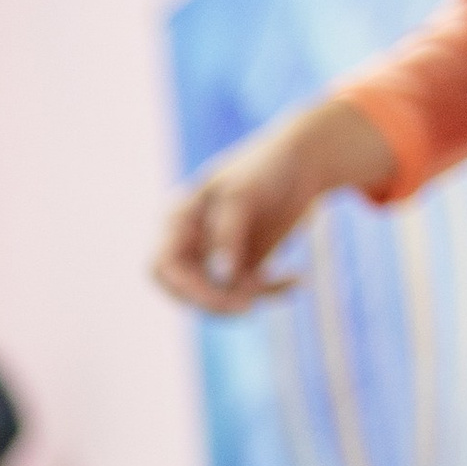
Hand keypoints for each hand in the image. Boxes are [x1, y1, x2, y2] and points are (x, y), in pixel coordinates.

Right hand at [154, 99, 394, 316]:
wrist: (305, 160)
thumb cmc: (266, 167)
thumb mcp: (242, 195)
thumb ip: (227, 235)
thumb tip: (222, 276)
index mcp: (178, 220)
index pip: (162, 267)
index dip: (184, 290)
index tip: (223, 297)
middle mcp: (191, 241)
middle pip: (186, 291)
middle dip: (216, 302)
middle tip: (250, 305)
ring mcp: (215, 256)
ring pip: (219, 297)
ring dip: (252, 295)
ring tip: (290, 278)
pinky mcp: (242, 265)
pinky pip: (248, 292)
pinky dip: (273, 291)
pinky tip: (298, 277)